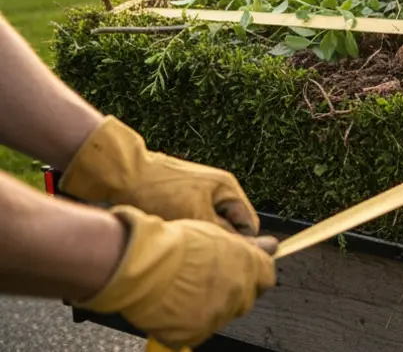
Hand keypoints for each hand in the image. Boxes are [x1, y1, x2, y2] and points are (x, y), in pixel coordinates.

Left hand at [60, 116, 259, 234]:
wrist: (122, 175)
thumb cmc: (159, 190)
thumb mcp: (196, 215)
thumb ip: (224, 233)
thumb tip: (243, 249)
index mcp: (228, 188)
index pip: (248, 224)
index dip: (242, 243)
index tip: (228, 259)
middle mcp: (216, 189)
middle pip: (229, 226)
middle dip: (218, 240)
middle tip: (202, 253)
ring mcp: (197, 194)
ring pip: (208, 227)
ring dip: (199, 237)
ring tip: (183, 244)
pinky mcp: (179, 201)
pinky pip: (191, 223)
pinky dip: (185, 232)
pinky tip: (171, 238)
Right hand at [76, 206, 276, 348]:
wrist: (140, 263)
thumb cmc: (174, 243)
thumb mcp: (216, 234)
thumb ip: (247, 247)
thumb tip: (272, 246)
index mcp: (248, 267)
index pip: (267, 275)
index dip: (254, 272)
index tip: (242, 270)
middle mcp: (238, 293)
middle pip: (246, 298)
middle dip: (233, 290)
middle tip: (206, 279)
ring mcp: (216, 316)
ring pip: (221, 315)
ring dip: (209, 305)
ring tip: (183, 289)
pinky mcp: (192, 333)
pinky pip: (195, 331)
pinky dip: (185, 322)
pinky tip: (171, 305)